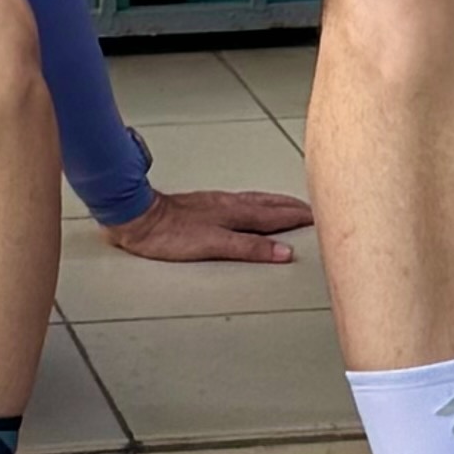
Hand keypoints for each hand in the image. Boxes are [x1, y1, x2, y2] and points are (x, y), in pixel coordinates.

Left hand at [98, 186, 310, 264]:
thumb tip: (284, 252)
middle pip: (266, 204)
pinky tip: (246, 208)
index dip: (295, 217)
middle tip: (309, 208)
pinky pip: (239, 202)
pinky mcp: (201, 205)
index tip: (316, 216)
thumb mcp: (214, 245)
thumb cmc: (170, 233)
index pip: (273, 215)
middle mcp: (227, 204)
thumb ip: (249, 248)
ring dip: (273, 203)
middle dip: (289, 207)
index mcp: (234, 212)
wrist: (138, 217)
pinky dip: (253, 204)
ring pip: (253, 201)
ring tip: (285, 205)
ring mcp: (214, 203)